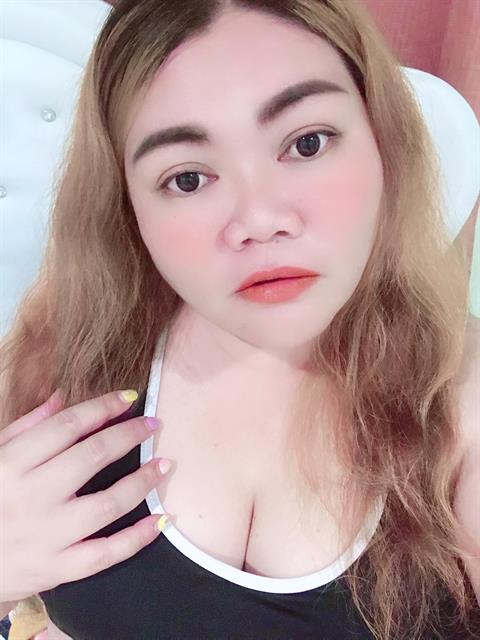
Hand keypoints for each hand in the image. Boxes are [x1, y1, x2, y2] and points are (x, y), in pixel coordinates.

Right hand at [0, 389, 171, 601]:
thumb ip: (27, 426)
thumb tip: (62, 396)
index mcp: (12, 464)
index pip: (66, 426)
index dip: (102, 407)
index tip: (128, 397)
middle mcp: (31, 497)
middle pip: (93, 457)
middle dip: (129, 435)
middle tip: (152, 424)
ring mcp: (46, 535)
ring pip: (107, 503)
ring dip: (142, 481)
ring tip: (164, 464)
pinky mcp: (57, 568)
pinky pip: (106, 553)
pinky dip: (137, 538)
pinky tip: (161, 520)